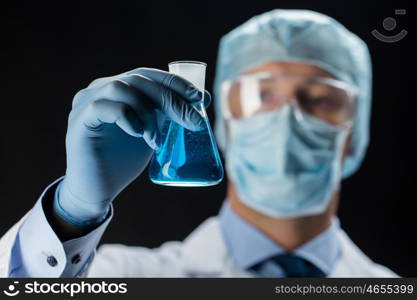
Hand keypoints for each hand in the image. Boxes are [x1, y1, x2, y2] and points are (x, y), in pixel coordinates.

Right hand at [54, 68, 208, 226]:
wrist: (98, 188)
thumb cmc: (125, 159)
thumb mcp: (153, 132)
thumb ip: (168, 115)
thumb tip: (203, 99)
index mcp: (119, 88)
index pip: (149, 75)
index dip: (176, 83)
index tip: (200, 98)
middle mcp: (101, 88)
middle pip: (139, 79)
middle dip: (171, 99)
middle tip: (192, 121)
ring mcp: (87, 102)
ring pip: (122, 88)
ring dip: (148, 112)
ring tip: (156, 139)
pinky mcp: (79, 120)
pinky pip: (104, 107)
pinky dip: (126, 117)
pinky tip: (137, 134)